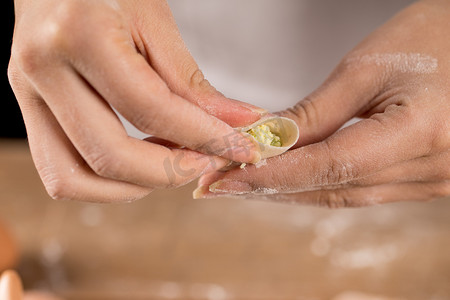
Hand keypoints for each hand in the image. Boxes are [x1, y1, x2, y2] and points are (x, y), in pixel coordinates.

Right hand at [8, 0, 264, 201]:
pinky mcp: (29, 111)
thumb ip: (191, 82)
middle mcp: (43, 71)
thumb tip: (236, 124)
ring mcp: (27, 95)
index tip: (239, 147)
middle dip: (172, 172)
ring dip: (134, 186)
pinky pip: (61, 172)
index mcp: (80, 35)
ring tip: (172, 163)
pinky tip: (140, 159)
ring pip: (74, 180)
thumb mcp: (155, 20)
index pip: (152, 110)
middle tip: (209, 161)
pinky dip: (105, 181)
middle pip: (110, 157)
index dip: (206, 137)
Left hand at [195, 0, 449, 206]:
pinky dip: (326, 187)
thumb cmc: (436, 38)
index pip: (326, 167)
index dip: (272, 175)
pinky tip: (296, 182)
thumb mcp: (368, 68)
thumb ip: (318, 113)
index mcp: (419, 133)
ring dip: (296, 191)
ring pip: (348, 196)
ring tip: (250, 186)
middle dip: (274, 189)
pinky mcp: (430, 180)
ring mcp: (436, 181)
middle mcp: (433, 169)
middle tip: (226, 186)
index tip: (228, 180)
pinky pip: (367, 192)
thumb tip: (271, 140)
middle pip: (333, 189)